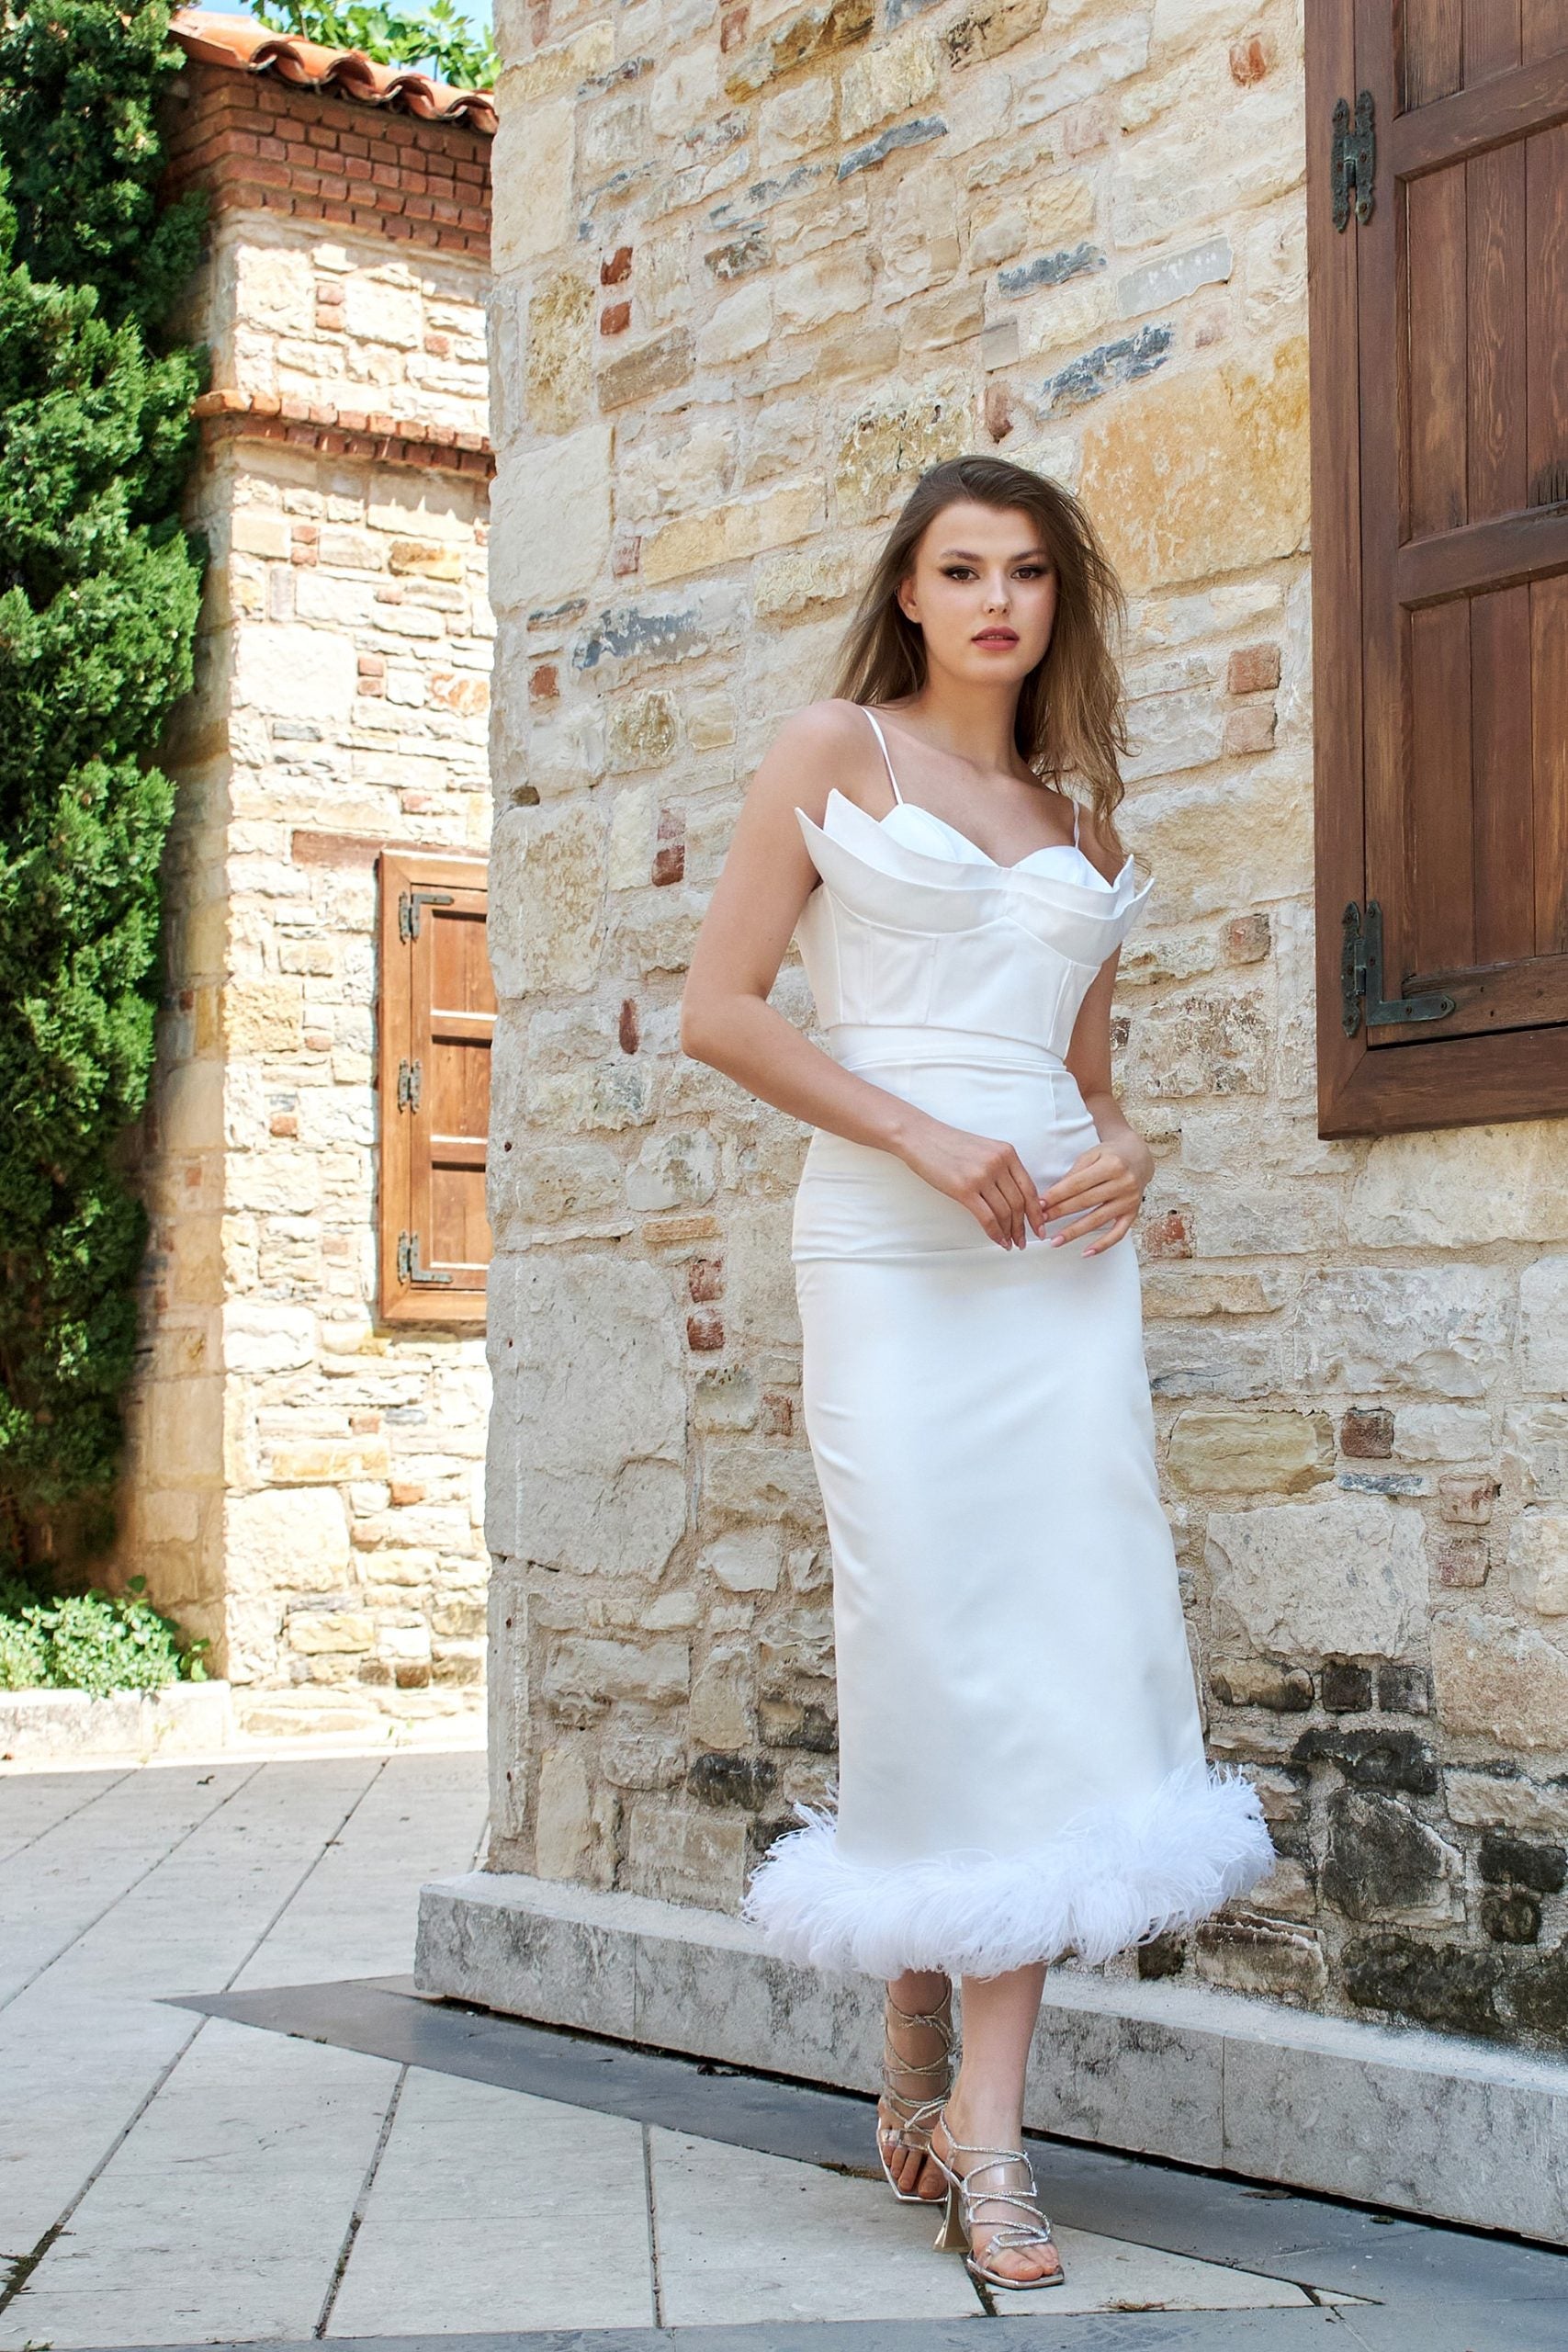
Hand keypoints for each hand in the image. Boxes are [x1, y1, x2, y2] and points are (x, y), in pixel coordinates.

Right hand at [897, 1118, 1047, 1249]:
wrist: (920, 1136)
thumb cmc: (948, 1144)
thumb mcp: (983, 1150)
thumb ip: (1001, 1168)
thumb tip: (1013, 1198)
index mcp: (1006, 1153)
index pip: (1029, 1188)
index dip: (1036, 1211)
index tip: (1039, 1225)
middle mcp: (998, 1163)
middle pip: (1019, 1203)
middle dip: (1024, 1226)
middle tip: (1023, 1240)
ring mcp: (982, 1176)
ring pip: (1005, 1212)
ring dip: (1010, 1232)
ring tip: (1010, 1243)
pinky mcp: (964, 1189)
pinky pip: (987, 1217)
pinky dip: (995, 1232)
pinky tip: (998, 1240)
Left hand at [1040, 1141, 1146, 1254]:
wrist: (1139, 1158)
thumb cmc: (1112, 1155)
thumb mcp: (1092, 1155)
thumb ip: (1074, 1174)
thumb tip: (1053, 1196)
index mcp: (1111, 1165)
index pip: (1077, 1183)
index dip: (1057, 1195)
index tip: (1040, 1204)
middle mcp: (1123, 1183)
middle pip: (1085, 1202)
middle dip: (1060, 1212)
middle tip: (1042, 1221)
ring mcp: (1129, 1200)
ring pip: (1098, 1220)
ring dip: (1074, 1232)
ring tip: (1056, 1240)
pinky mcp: (1133, 1213)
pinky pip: (1118, 1233)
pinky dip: (1102, 1245)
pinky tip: (1086, 1252)